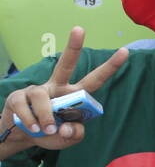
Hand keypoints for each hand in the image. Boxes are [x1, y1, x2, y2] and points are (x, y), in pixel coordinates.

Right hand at [1, 27, 126, 150]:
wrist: (22, 137)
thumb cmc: (51, 133)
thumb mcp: (68, 138)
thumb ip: (75, 134)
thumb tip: (64, 126)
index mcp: (73, 94)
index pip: (94, 80)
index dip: (110, 67)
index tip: (125, 51)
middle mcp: (57, 87)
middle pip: (66, 64)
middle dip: (73, 47)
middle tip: (79, 29)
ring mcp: (37, 90)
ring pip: (43, 98)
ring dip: (45, 117)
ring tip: (45, 129)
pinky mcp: (18, 97)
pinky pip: (25, 108)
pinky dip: (30, 122)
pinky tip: (32, 128)